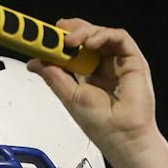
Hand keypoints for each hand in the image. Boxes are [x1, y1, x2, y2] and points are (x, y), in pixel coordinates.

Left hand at [27, 20, 159, 167]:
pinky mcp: (133, 61)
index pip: (76, 49)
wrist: (123, 137)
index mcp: (89, 76)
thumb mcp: (69, 96)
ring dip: (85, 32)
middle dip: (72, 30)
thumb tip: (33, 63)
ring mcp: (119, 63)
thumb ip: (53, 77)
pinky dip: (103, 35)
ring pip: (102, 34)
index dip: (62, 39)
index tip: (47, 36)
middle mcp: (105, 67)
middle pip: (89, 37)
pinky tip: (90, 43)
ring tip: (70, 41)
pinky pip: (119, 38)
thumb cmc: (103, 125)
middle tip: (58, 32)